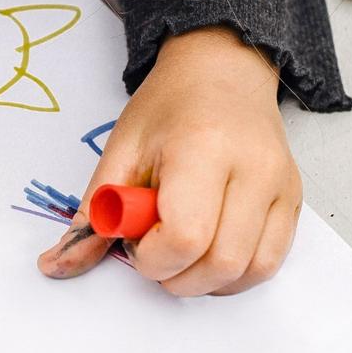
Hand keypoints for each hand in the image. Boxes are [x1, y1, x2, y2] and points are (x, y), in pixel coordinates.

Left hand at [37, 25, 302, 295]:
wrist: (222, 71)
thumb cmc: (169, 105)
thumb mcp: (121, 149)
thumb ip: (93, 212)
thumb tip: (58, 265)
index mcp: (202, 148)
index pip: (185, 236)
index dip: (151, 257)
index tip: (133, 241)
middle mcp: (252, 168)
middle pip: (219, 262)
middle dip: (174, 275)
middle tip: (151, 248)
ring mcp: (279, 186)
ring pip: (248, 272)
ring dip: (204, 282)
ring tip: (178, 248)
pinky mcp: (293, 201)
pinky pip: (269, 263)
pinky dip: (232, 274)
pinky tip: (206, 253)